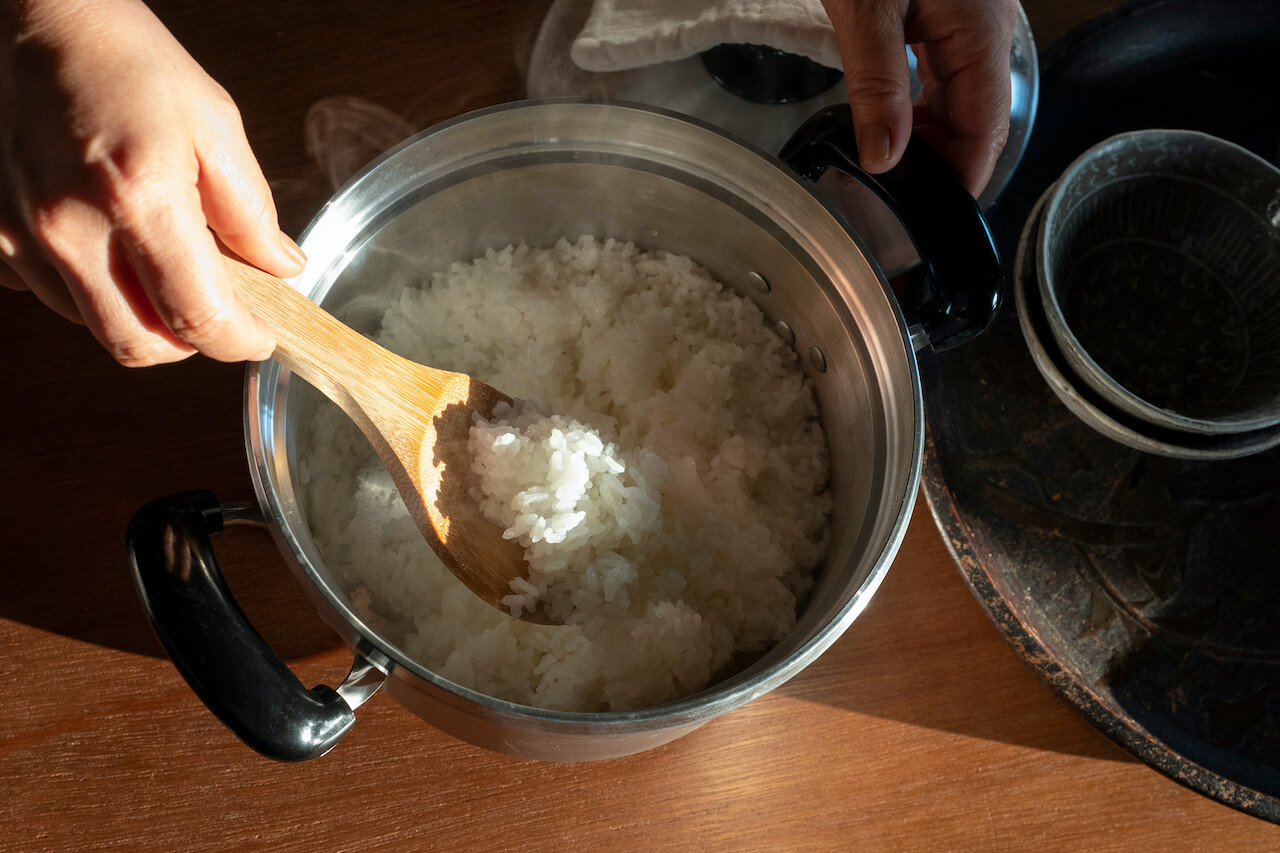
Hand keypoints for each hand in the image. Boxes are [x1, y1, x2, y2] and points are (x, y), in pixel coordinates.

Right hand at [0, 0, 302, 365]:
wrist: (37, 22)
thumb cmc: (123, 60)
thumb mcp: (215, 125)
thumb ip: (251, 210)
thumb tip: (281, 269)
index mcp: (137, 197)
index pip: (197, 316)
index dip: (239, 340)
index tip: (260, 335)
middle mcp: (66, 226)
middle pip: (139, 345)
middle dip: (189, 342)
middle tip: (216, 309)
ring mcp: (18, 236)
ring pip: (94, 326)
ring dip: (139, 314)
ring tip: (159, 260)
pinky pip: (49, 296)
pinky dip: (89, 289)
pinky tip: (108, 244)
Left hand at [821, 0, 1016, 196]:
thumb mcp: (867, 10)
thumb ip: (877, 83)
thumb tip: (882, 157)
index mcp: (982, 34)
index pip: (987, 129)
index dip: (961, 180)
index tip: (929, 216)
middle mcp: (985, 33)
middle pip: (973, 120)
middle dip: (936, 165)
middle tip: (887, 196)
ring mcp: (968, 25)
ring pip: (955, 101)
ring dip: (923, 138)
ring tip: (879, 167)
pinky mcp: (944, 18)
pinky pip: (940, 76)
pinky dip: (915, 108)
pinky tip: (885, 124)